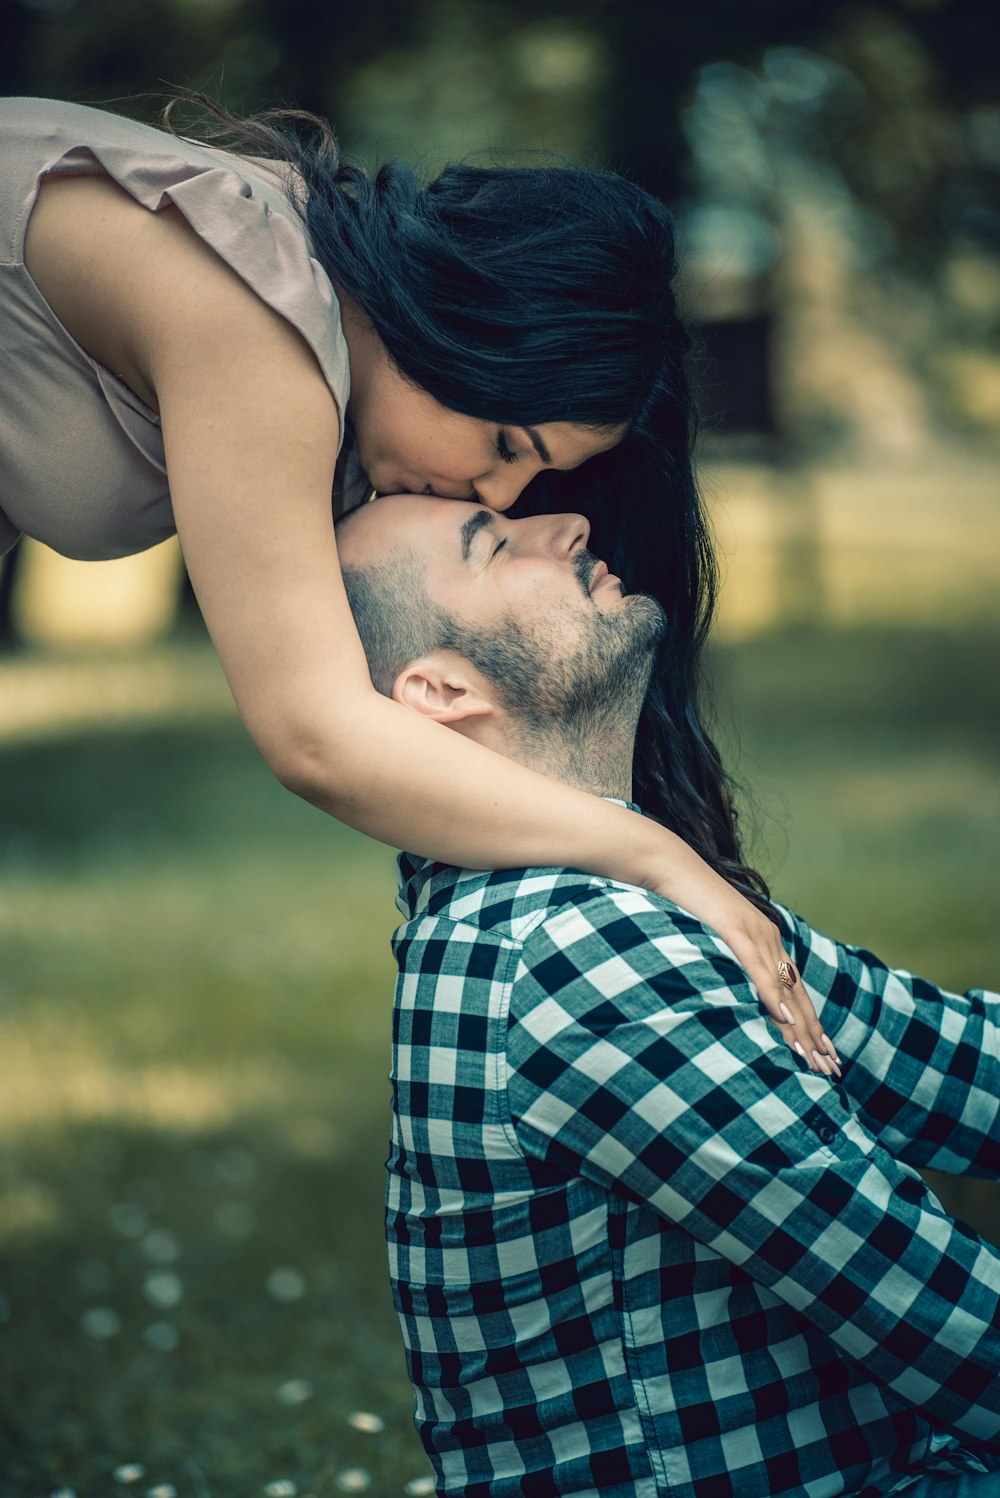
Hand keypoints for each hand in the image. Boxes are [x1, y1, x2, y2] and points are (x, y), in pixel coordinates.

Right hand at [651, 855, 841, 1076]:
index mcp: (765, 940)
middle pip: (798, 995)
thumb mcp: (711, 934)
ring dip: (798, 1027)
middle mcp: (768, 938)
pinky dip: (772, 997)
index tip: (824, 1053)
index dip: (811, 1023)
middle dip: (814, 1035)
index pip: (795, 990)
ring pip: (783, 989)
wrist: (669, 864)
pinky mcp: (735, 931)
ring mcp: (755, 934)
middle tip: (830, 1068)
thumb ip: (726, 955)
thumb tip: (729, 984)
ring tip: (812, 1057)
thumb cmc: (684, 900)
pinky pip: (757, 971)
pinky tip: (784, 1020)